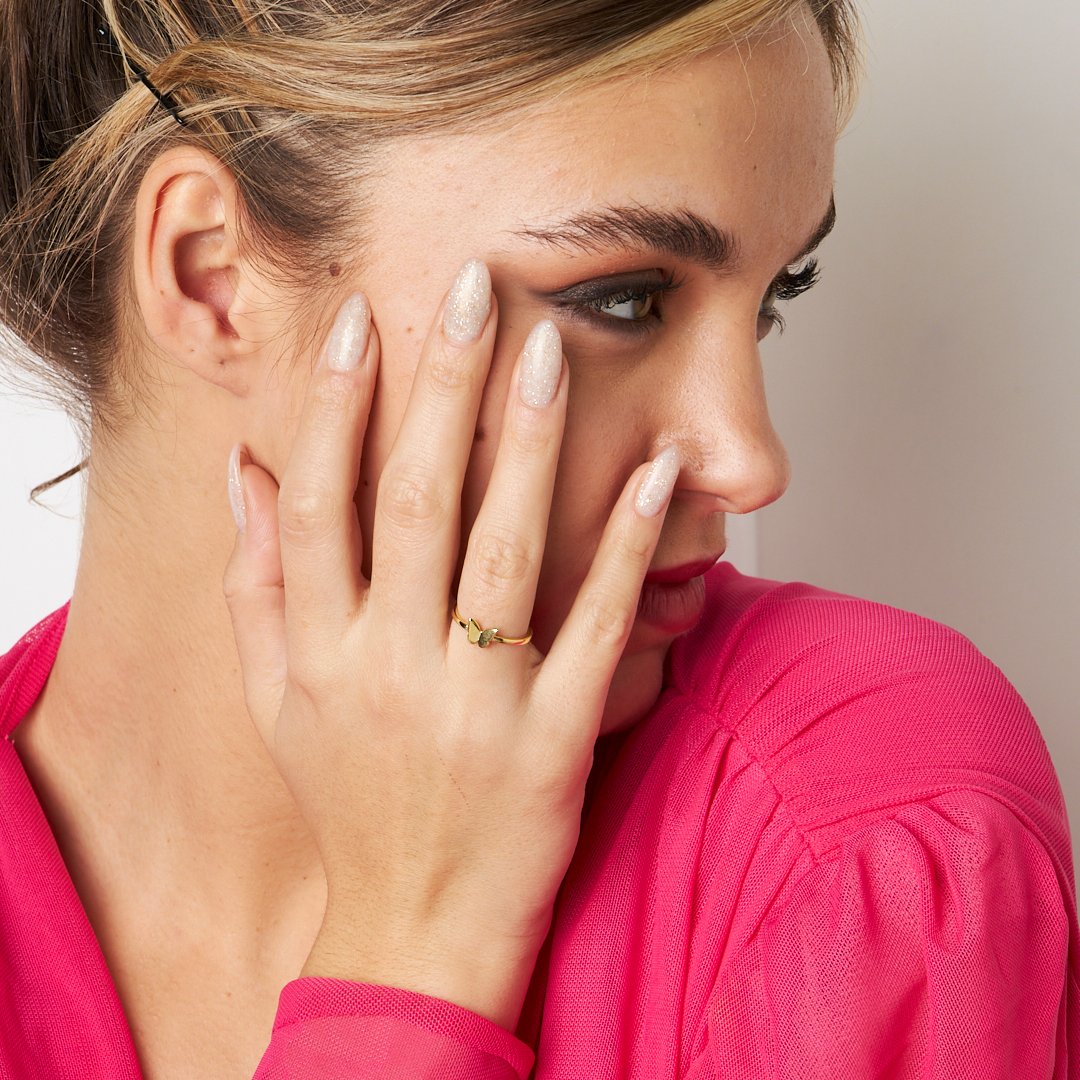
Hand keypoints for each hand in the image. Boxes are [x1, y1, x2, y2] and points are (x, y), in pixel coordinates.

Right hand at [222, 259, 679, 1029]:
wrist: (413, 928)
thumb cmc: (347, 805)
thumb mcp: (274, 703)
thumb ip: (256, 586)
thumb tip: (245, 474)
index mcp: (317, 652)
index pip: (320, 503)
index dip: (337, 407)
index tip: (362, 320)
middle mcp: (388, 668)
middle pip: (415, 501)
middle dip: (442, 387)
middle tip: (473, 288)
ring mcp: (474, 704)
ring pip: (504, 547)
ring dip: (530, 441)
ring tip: (549, 348)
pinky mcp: (553, 740)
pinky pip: (595, 628)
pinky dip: (625, 547)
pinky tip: (654, 473)